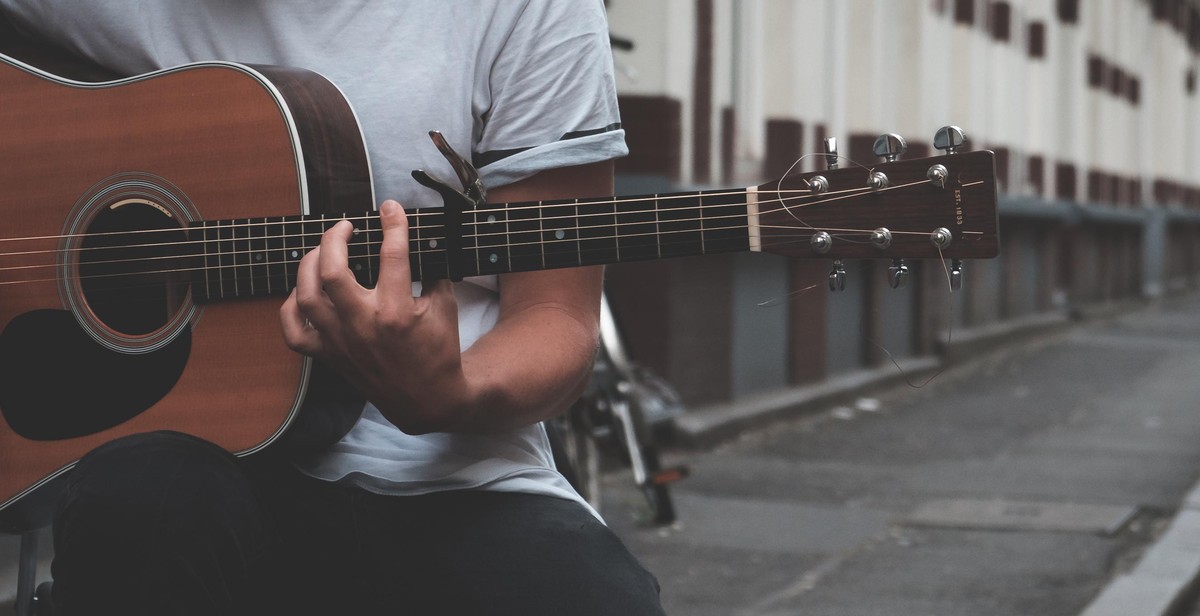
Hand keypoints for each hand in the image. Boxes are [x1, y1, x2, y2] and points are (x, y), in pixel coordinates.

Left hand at [279, 200, 473, 433]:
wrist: (427, 400)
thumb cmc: (439, 350)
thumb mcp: (445, 306)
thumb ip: (431, 269)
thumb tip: (416, 237)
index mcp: (396, 312)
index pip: (391, 254)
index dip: (392, 224)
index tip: (390, 208)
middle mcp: (363, 325)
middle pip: (332, 270)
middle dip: (334, 238)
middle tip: (345, 226)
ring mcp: (341, 342)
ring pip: (306, 295)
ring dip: (309, 264)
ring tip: (323, 251)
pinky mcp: (330, 356)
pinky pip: (294, 331)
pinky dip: (291, 306)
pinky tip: (304, 291)